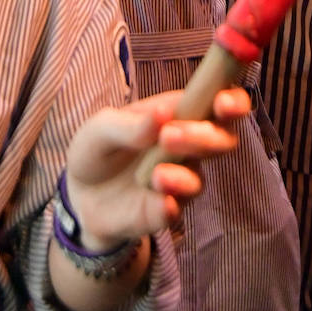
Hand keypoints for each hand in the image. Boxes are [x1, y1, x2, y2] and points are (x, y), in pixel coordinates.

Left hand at [64, 87, 249, 249]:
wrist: (78, 194)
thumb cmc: (97, 148)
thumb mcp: (101, 127)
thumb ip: (130, 123)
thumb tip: (162, 114)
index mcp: (178, 112)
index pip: (221, 100)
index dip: (232, 100)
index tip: (223, 103)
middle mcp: (189, 146)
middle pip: (223, 140)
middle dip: (204, 138)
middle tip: (169, 136)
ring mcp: (180, 180)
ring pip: (200, 179)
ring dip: (181, 175)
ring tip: (155, 174)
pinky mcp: (166, 210)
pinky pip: (178, 209)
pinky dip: (168, 204)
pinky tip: (156, 198)